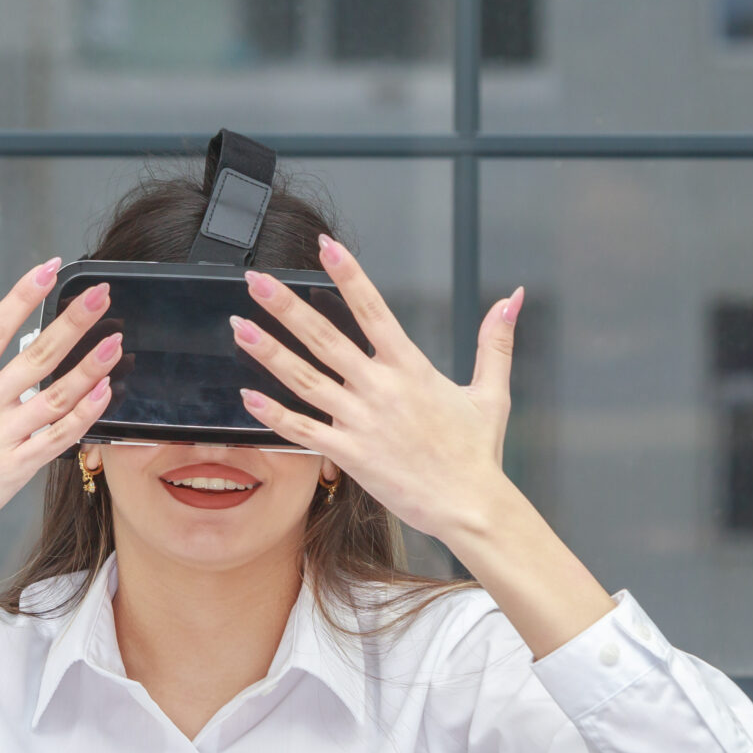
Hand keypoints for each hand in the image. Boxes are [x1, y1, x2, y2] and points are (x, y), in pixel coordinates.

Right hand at [0, 260, 122, 560]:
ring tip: (116, 342)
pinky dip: (85, 414)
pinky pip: (59, 438)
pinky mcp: (15, 470)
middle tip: (101, 296)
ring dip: (90, 368)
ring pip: (56, 396)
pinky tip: (105, 392)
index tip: (48, 269)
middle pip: (36, 355)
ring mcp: (2, 438)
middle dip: (72, 322)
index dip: (22, 296)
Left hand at [232, 235, 523, 546]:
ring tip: (239, 326)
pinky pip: (303, 431)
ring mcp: (361, 421)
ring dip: (269, 352)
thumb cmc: (477, 453)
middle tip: (255, 281)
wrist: (469, 505)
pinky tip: (247, 397)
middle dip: (287, 306)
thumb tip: (513, 296)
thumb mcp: (492, 391)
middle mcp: (381, 388)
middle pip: (325, 337)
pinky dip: (273, 415)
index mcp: (411, 368)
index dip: (349, 275)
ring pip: (305, 379)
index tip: (325, 247)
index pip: (373, 309)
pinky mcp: (350, 454)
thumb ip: (496, 340)